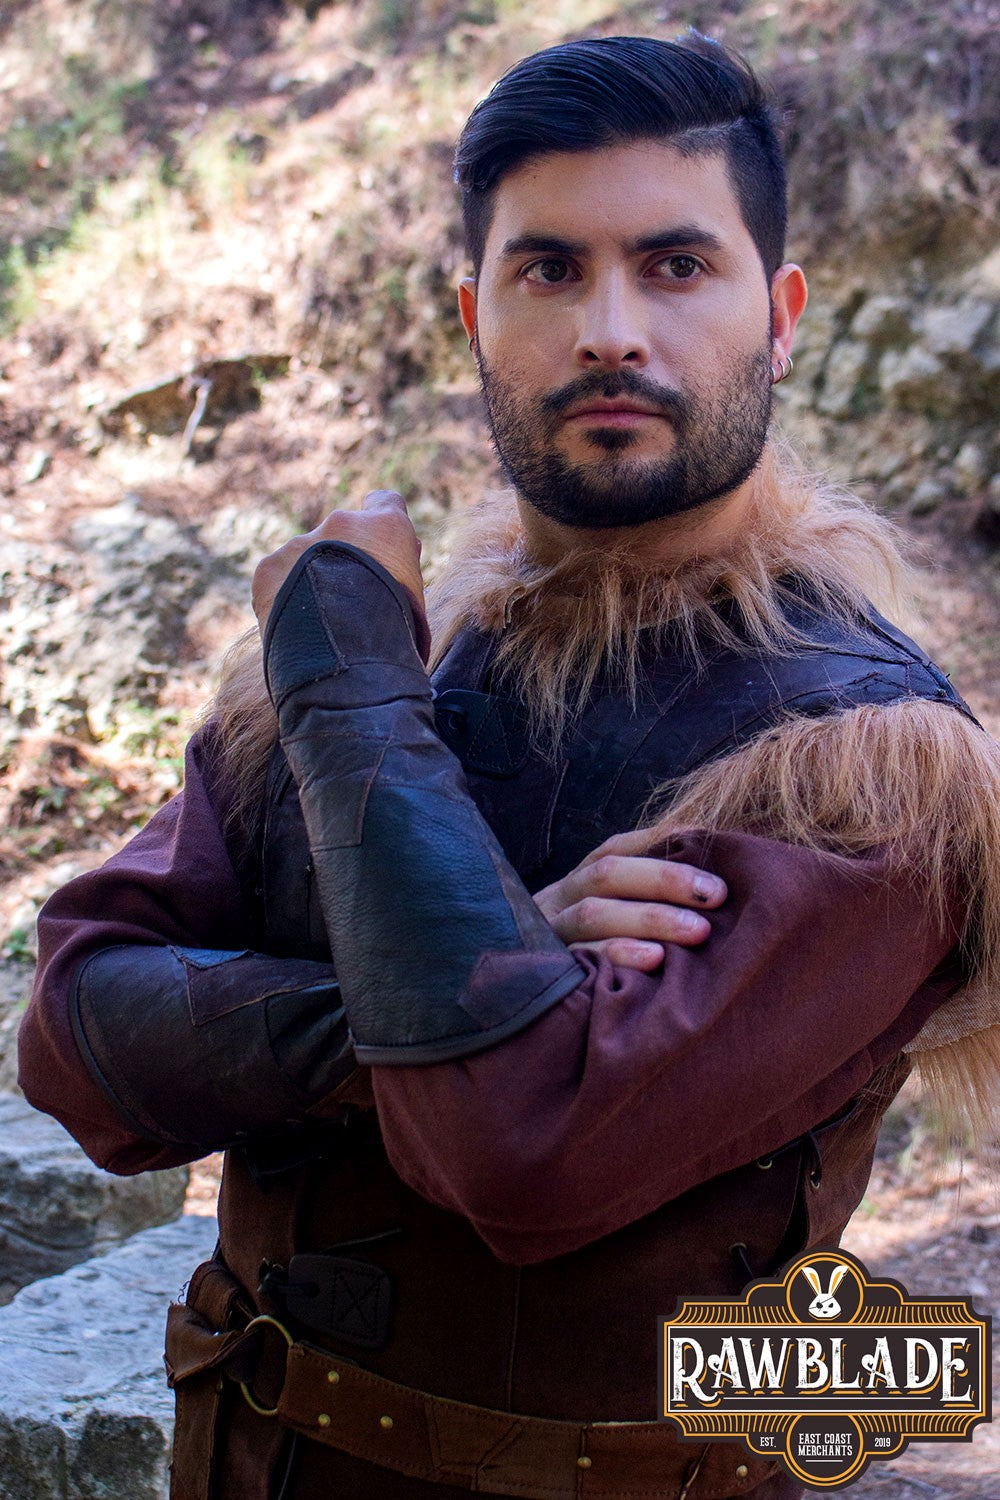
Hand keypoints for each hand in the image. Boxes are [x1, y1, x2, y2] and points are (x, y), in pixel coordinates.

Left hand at [252, 489, 423, 632]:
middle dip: (342, 559)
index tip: (376, 544)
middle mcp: (342, 523)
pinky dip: (284, 597)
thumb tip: (407, 550)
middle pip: (341, 535)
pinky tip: (295, 625)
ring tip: (320, 621)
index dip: (379, 523)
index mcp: (386, 526)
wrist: (347, 660)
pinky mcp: (270, 566)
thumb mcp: (415, 601)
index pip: (385, 501)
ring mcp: (302, 542)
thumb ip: (405, 570)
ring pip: (306, 558)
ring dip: (311, 580)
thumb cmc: (395, 636)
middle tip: (346, 601)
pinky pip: (278, 579)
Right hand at [532, 830, 726, 970]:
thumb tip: (699, 857)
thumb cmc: (589, 958)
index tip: (710, 850)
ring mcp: (549, 935)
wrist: (524, 1005)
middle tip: (715, 894)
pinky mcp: (550, 973)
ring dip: (650, 919)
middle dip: (665, 880)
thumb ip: (641, 894)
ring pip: (594, 914)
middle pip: (607, 875)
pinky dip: (621, 955)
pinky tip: (655, 960)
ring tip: (697, 931)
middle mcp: (559, 901)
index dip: (661, 845)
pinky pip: (584, 960)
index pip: (615, 850)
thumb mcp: (606, 918)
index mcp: (577, 881)